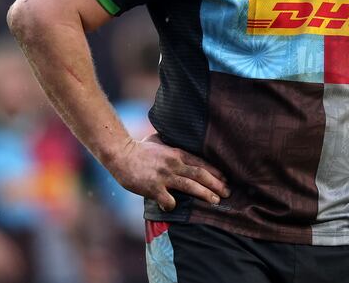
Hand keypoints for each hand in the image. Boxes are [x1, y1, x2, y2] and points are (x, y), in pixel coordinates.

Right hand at [111, 133, 230, 211]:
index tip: (226, 179)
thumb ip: (172, 144)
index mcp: (177, 153)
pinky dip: (172, 205)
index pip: (201, 162)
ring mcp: (164, 176)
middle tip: (228, 193)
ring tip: (216, 201)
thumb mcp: (159, 140)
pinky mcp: (152, 187)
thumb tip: (180, 143)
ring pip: (190, 186)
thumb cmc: (139, 148)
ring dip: (205, 194)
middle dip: (216, 184)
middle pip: (200, 174)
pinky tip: (173, 207)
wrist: (120, 154)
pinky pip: (167, 200)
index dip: (215, 172)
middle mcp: (174, 163)